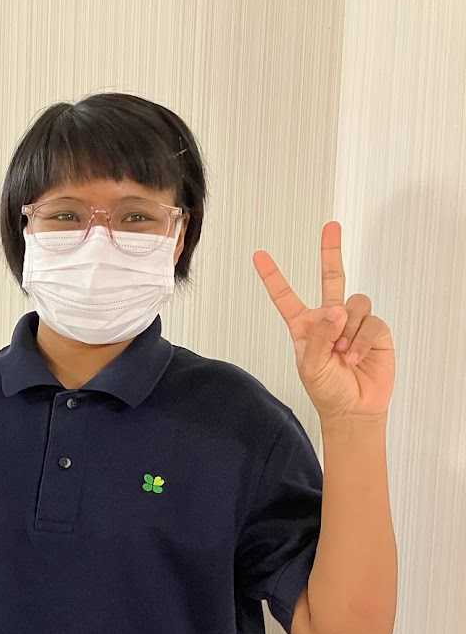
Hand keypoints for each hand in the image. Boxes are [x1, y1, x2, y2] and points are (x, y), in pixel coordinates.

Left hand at [254, 222, 394, 421]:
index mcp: (304, 325)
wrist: (353, 407)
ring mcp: (353, 321)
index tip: (259, 255)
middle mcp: (329, 317)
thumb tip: (336, 310)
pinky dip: (361, 339)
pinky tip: (355, 356)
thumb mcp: (310, 366)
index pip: (286, 296)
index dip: (273, 276)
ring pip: (354, 303)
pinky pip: (370, 321)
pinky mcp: (375, 329)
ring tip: (342, 353)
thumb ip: (319, 337)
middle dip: (331, 250)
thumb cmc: (326, 388)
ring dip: (347, 329)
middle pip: (331, 277)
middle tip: (331, 225)